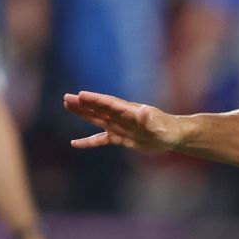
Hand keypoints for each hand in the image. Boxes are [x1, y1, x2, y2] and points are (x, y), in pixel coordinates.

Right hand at [62, 91, 180, 152]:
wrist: (172, 135)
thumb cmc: (166, 128)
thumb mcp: (158, 125)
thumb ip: (148, 119)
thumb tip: (144, 112)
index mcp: (128, 111)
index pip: (109, 104)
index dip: (95, 100)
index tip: (80, 95)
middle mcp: (121, 116)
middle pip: (98, 108)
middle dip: (83, 104)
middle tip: (66, 98)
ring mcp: (119, 126)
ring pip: (97, 119)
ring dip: (83, 114)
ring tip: (67, 106)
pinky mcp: (120, 137)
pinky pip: (101, 139)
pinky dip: (88, 141)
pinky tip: (75, 143)